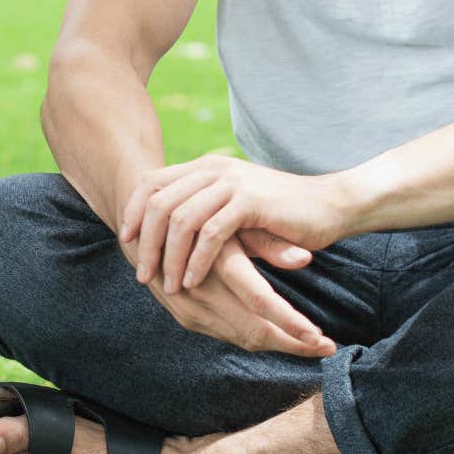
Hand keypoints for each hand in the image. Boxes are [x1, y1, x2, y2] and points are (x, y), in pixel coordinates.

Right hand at [117, 228, 335, 356]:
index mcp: (216, 263)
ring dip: (277, 343)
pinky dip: (254, 338)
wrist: (143, 222)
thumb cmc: (198, 214)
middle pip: (254, 332)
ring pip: (242, 337)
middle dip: (292, 344)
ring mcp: (189, 309)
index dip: (292, 324)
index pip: (260, 303)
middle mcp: (200, 292)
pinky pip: (227, 334)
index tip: (324, 339)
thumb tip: (304, 259)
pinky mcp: (184, 317)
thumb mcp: (233, 223)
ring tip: (311, 345)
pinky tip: (279, 336)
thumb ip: (268, 242)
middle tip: (327, 348)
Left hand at [120, 156, 348, 291]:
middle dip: (147, 242)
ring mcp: (231, 183)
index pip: (152, 183)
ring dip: (170, 256)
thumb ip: (203, 210)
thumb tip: (164, 233)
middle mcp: (213, 169)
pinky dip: (197, 260)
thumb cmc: (279, 212)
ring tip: (168, 285)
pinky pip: (211, 233)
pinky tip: (193, 281)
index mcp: (205, 167)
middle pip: (160, 203)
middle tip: (143, 274)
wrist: (328, 205)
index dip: (133, 211)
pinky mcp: (250, 202)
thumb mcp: (233, 206)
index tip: (126, 241)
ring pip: (182, 219)